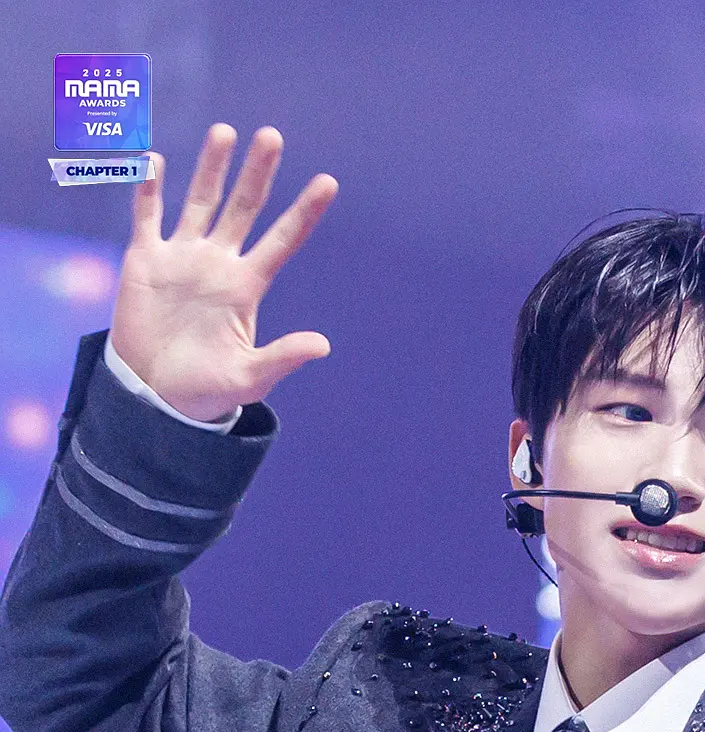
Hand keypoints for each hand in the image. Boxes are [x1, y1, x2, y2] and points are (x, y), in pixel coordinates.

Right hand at [109, 124, 338, 420]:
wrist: (155, 396)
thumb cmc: (206, 391)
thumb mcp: (249, 378)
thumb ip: (282, 358)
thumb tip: (323, 346)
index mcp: (247, 287)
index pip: (282, 240)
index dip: (304, 212)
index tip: (329, 182)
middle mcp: (219, 263)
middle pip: (244, 208)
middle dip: (258, 173)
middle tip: (271, 135)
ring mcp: (183, 258)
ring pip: (200, 201)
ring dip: (211, 167)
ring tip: (224, 132)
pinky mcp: (146, 260)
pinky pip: (148, 216)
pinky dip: (148, 188)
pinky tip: (154, 159)